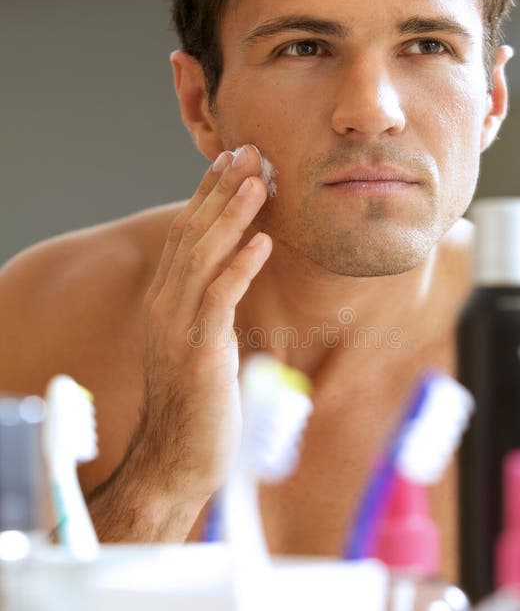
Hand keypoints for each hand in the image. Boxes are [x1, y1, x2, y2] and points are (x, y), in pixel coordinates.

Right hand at [90, 144, 271, 539]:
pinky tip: (265, 241)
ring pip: (203, 257)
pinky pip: (220, 298)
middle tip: (249, 152)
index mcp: (166, 301)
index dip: (208, 195)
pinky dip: (241, 266)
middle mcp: (165, 306)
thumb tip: (236, 279)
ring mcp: (177, 326)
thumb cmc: (200, 404)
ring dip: (231, 216)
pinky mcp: (199, 350)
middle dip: (221, 191)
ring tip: (258, 181)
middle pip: (191, 235)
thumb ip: (212, 309)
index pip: (185, 236)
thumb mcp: (204, 346)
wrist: (179, 458)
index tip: (232, 161)